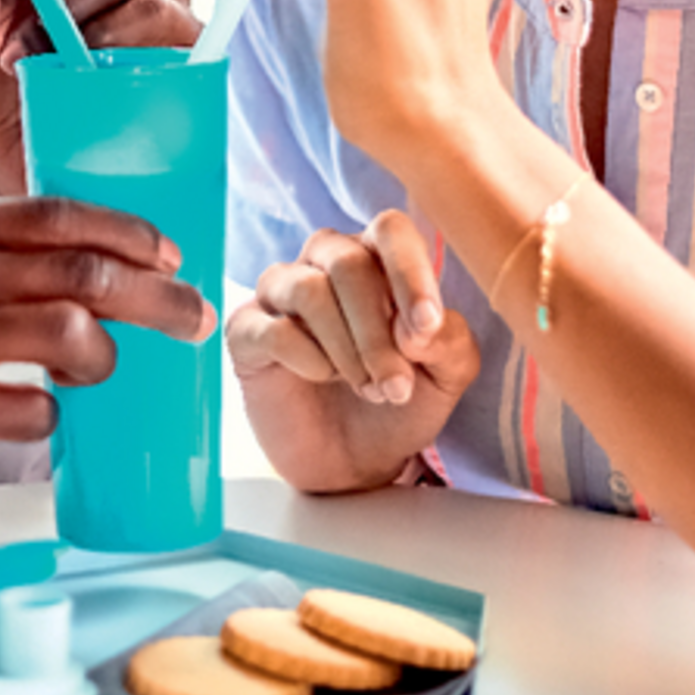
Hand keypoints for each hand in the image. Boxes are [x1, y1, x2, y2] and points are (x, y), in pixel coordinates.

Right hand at [0, 190, 214, 539]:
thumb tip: (82, 250)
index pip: (59, 212)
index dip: (129, 232)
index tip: (171, 255)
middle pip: (86, 273)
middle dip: (158, 298)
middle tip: (195, 318)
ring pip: (74, 341)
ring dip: (104, 361)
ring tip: (94, 371)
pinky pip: (36, 414)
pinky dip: (52, 418)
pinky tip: (33, 414)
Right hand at [227, 208, 479, 490]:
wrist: (354, 462)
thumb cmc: (399, 403)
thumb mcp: (445, 376)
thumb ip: (448, 341)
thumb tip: (416, 326)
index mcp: (377, 257)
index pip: (391, 231)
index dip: (410, 274)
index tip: (426, 328)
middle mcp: (324, 261)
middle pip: (349, 264)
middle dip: (378, 334)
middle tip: (396, 387)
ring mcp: (280, 292)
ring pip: (310, 291)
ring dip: (348, 351)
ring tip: (367, 389)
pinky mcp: (246, 329)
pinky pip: (275, 330)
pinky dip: (309, 362)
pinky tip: (322, 379)